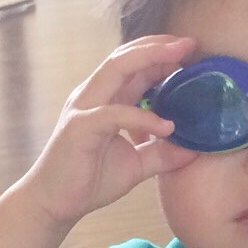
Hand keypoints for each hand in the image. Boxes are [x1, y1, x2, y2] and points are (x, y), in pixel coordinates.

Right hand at [16, 35, 199, 232]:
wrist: (53, 204)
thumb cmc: (89, 181)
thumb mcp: (136, 165)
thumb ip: (161, 153)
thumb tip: (194, 149)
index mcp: (104, 99)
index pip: (132, 65)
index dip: (160, 54)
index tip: (190, 53)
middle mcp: (92, 96)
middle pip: (125, 57)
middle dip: (158, 45)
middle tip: (190, 43)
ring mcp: (84, 109)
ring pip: (116, 69)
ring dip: (149, 58)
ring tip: (179, 58)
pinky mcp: (80, 128)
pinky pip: (115, 114)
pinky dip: (142, 117)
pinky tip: (166, 126)